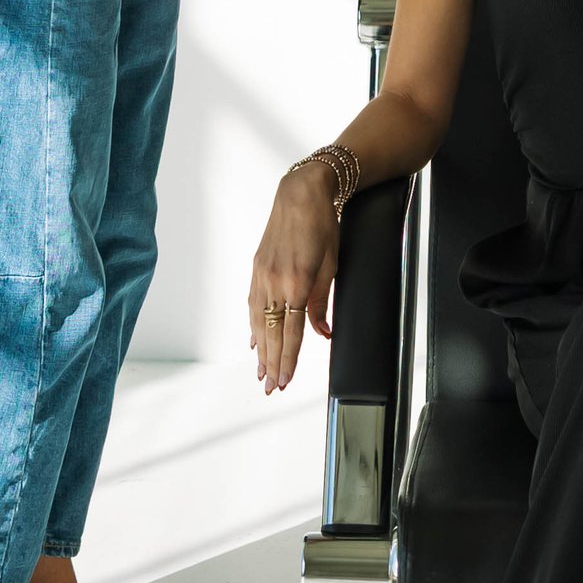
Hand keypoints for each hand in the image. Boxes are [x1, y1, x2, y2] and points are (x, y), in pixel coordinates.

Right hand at [248, 161, 340, 393]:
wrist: (300, 194)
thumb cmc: (322, 226)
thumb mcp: (330, 265)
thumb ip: (321, 302)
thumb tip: (322, 332)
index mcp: (296, 283)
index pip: (291, 332)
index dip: (289, 359)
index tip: (285, 380)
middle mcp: (274, 282)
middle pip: (271, 333)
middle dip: (272, 363)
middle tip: (270, 387)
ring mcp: (261, 275)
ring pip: (258, 322)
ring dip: (260, 350)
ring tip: (261, 371)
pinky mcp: (256, 269)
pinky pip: (252, 305)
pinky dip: (253, 325)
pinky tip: (254, 340)